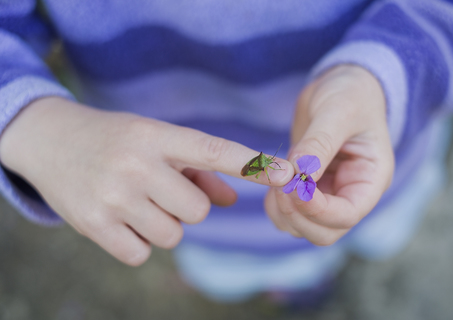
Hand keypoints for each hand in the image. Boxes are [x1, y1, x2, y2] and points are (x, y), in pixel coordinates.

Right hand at [0, 97, 293, 264]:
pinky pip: (142, 253)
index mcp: (156, 136)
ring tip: (139, 202)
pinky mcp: (93, 225)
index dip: (252, 164)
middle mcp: (136, 164)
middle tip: (162, 190)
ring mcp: (113, 196)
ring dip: (164, 224)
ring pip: (174, 234)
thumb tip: (234, 202)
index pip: (213, 151)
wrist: (51, 141)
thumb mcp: (156, 141)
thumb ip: (199, 170)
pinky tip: (121, 219)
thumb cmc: (118, 140)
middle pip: (199, 210)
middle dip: (189, 206)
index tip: (287, 174)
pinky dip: (138, 242)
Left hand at [265, 65, 394, 244]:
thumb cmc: (351, 94)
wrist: (342, 86)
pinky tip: (272, 183)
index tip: (293, 185)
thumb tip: (297, 176)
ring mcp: (329, 194)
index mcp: (370, 179)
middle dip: (298, 215)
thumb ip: (319, 144)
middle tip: (280, 186)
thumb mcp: (338, 112)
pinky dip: (277, 207)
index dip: (317, 208)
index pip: (346, 215)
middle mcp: (351, 194)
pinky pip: (290, 214)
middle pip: (325, 232)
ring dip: (284, 212)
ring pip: (304, 228)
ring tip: (275, 180)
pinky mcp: (309, 189)